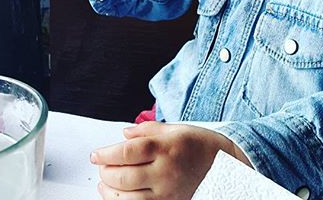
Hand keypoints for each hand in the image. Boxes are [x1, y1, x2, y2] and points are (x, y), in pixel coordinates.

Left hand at [91, 122, 251, 199]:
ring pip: (128, 198)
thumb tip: (124, 134)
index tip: (96, 154)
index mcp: (166, 147)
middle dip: (105, 172)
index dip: (106, 153)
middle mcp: (166, 171)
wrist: (226, 165)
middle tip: (101, 166)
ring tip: (104, 184)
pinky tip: (118, 197)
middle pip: (124, 176)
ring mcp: (167, 192)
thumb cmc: (201, 145)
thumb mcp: (176, 129)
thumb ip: (148, 130)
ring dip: (110, 192)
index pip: (128, 151)